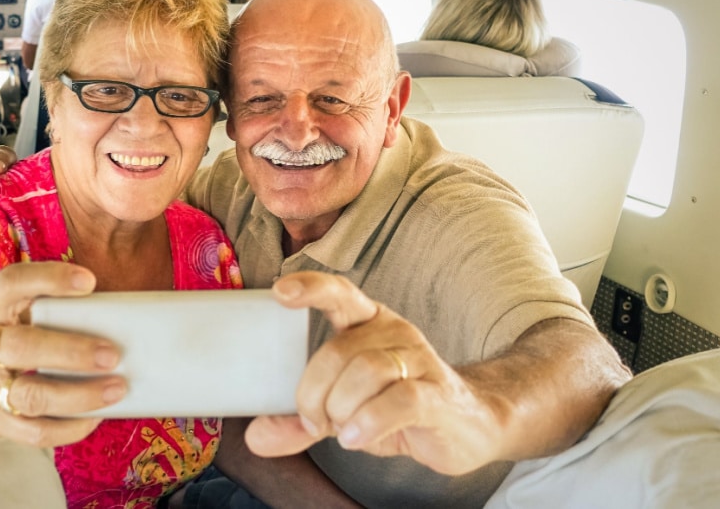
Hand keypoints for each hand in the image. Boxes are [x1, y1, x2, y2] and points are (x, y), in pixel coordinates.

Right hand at [0, 261, 127, 447]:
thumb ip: (31, 304)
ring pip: (32, 398)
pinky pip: (35, 433)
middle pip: (23, 348)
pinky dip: (70, 427)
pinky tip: (95, 416)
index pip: (11, 284)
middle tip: (112, 353)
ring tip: (117, 387)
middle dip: (71, 351)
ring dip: (80, 395)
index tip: (89, 281)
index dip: (50, 279)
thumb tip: (104, 309)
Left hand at [245, 272, 505, 475]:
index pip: (338, 293)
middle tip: (314, 421)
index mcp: (367, 323)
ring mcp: (419, 360)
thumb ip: (300, 422)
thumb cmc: (396, 409)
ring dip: (341, 408)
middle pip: (339, 351)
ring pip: (367, 371)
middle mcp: (393, 332)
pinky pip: (399, 399)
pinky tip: (356, 437)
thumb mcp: (342, 412)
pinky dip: (368, 421)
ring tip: (340, 431)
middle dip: (315, 393)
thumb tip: (255, 436)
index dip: (311, 288)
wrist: (470, 426)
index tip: (280, 291)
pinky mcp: (438, 394)